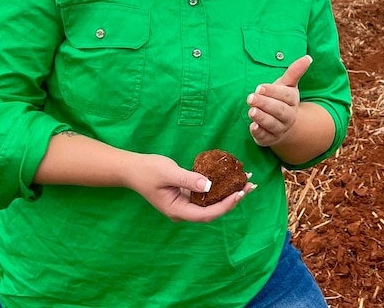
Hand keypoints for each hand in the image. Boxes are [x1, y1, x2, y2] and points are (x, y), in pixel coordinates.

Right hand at [126, 153, 254, 222]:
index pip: (207, 214)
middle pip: (214, 211)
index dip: (225, 206)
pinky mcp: (188, 196)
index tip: (239, 193)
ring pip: (212, 204)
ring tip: (246, 182)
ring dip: (229, 193)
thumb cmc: (148, 171)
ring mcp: (186, 204)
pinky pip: (207, 195)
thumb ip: (188, 179)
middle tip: (251, 185)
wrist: (133, 169)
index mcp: (178, 210)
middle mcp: (184, 211)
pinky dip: (220, 188)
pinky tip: (231, 179)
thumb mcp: (167, 173)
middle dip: (233, 199)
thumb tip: (209, 185)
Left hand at [247, 55, 311, 146]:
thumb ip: (295, 72)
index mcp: (292, 101)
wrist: (284, 125)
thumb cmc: (281, 100)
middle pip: (279, 110)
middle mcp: (288, 116)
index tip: (260, 87)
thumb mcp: (287, 86)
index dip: (273, 91)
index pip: (285, 95)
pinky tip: (253, 127)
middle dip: (265, 104)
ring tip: (251, 111)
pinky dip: (259, 133)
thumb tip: (308, 57)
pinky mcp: (269, 139)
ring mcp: (279, 129)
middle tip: (250, 97)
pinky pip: (265, 137)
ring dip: (262, 118)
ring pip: (272, 124)